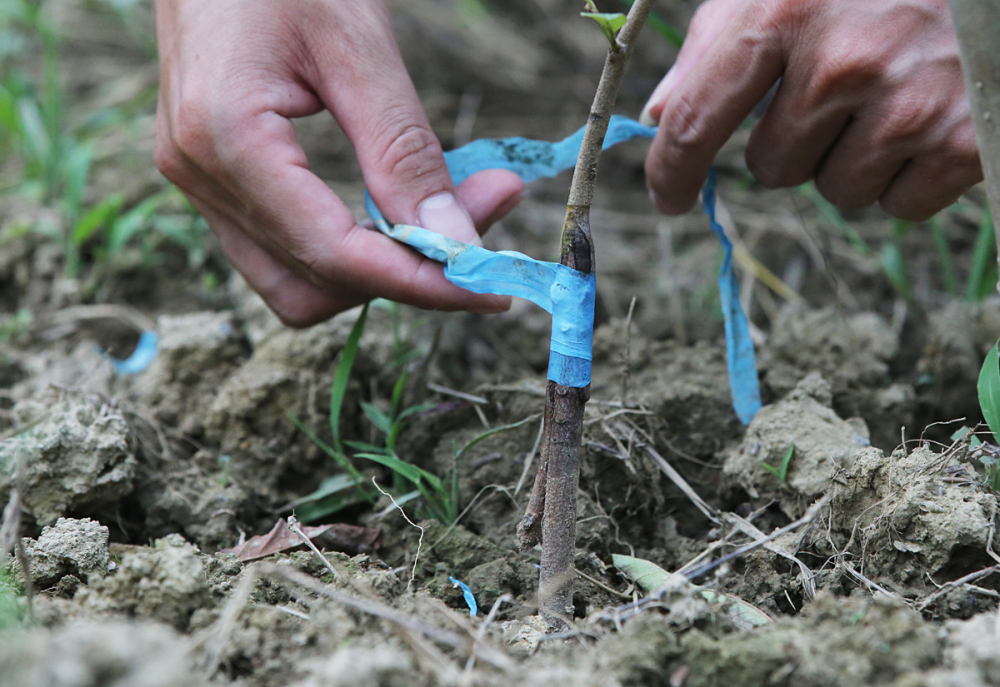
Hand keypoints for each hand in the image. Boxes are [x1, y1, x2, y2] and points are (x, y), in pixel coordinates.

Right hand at [154, 0, 521, 326]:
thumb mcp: (358, 46)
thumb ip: (404, 152)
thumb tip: (456, 245)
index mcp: (226, 140)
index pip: (335, 256)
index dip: (421, 282)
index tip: (492, 288)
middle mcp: (200, 175)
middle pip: (315, 283)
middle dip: (405, 274)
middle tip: (482, 222)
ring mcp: (199, 180)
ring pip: (296, 280)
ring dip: (377, 268)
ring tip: (446, 216)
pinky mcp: (214, 176)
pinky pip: (283, 247)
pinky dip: (348, 247)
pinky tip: (393, 208)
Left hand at [641, 0, 980, 220]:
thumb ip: (717, 41)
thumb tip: (661, 115)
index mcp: (784, 11)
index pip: (696, 118)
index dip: (671, 171)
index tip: (669, 197)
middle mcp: (843, 61)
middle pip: (772, 168)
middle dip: (793, 142)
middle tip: (841, 88)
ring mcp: (908, 103)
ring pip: (836, 191)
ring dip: (851, 159)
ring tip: (891, 94)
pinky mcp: (963, 142)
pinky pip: (898, 206)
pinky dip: (906, 177)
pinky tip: (928, 119)